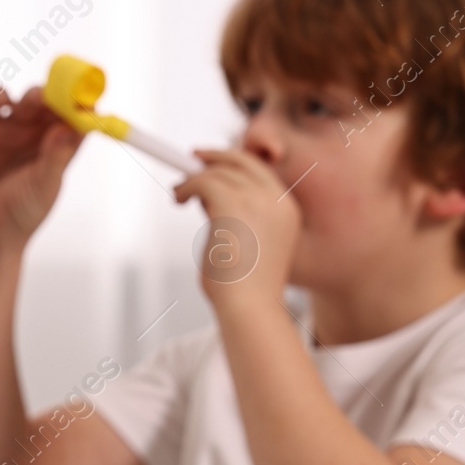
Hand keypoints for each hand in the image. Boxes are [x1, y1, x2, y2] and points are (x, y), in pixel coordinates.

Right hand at [0, 86, 83, 250]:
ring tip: (36, 100)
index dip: (83, 106)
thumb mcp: (45, 185)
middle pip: (54, 104)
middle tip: (61, 92)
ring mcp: (14, 130)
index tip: (87, 97)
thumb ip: (56, 157)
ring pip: (28, 101)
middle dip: (59, 95)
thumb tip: (67, 129)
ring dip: (34, 95)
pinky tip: (3, 98)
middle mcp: (39, 136)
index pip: (77, 120)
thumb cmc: (22, 212)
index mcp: (61, 148)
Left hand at [172, 148, 301, 311]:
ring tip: (178, 194)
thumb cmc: (244, 289)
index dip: (234, 162)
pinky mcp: (231, 203)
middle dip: (215, 157)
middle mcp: (276, 199)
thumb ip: (237, 220)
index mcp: (287, 210)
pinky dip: (187, 186)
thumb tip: (207, 200)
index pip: (260, 172)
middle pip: (242, 162)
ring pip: (218, 172)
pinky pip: (202, 180)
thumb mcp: (250, 246)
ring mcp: (256, 199)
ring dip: (194, 179)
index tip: (211, 162)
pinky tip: (178, 198)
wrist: (250, 307)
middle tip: (192, 160)